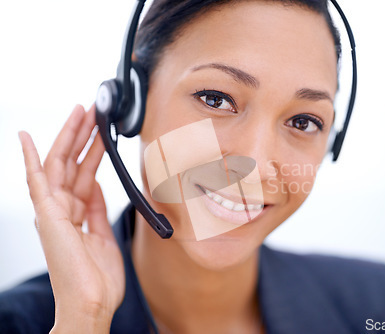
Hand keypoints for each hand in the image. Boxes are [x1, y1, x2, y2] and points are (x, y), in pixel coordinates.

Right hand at [18, 105, 124, 332]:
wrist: (91, 304)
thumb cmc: (97, 280)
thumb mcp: (103, 236)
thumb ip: (96, 210)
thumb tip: (95, 186)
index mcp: (74, 216)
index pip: (83, 174)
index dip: (92, 151)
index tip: (101, 131)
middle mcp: (61, 210)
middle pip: (71, 164)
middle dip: (83, 135)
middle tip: (94, 109)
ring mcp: (52, 212)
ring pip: (59, 165)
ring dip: (70, 137)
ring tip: (82, 112)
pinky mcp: (47, 216)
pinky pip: (36, 182)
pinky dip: (31, 159)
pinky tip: (26, 138)